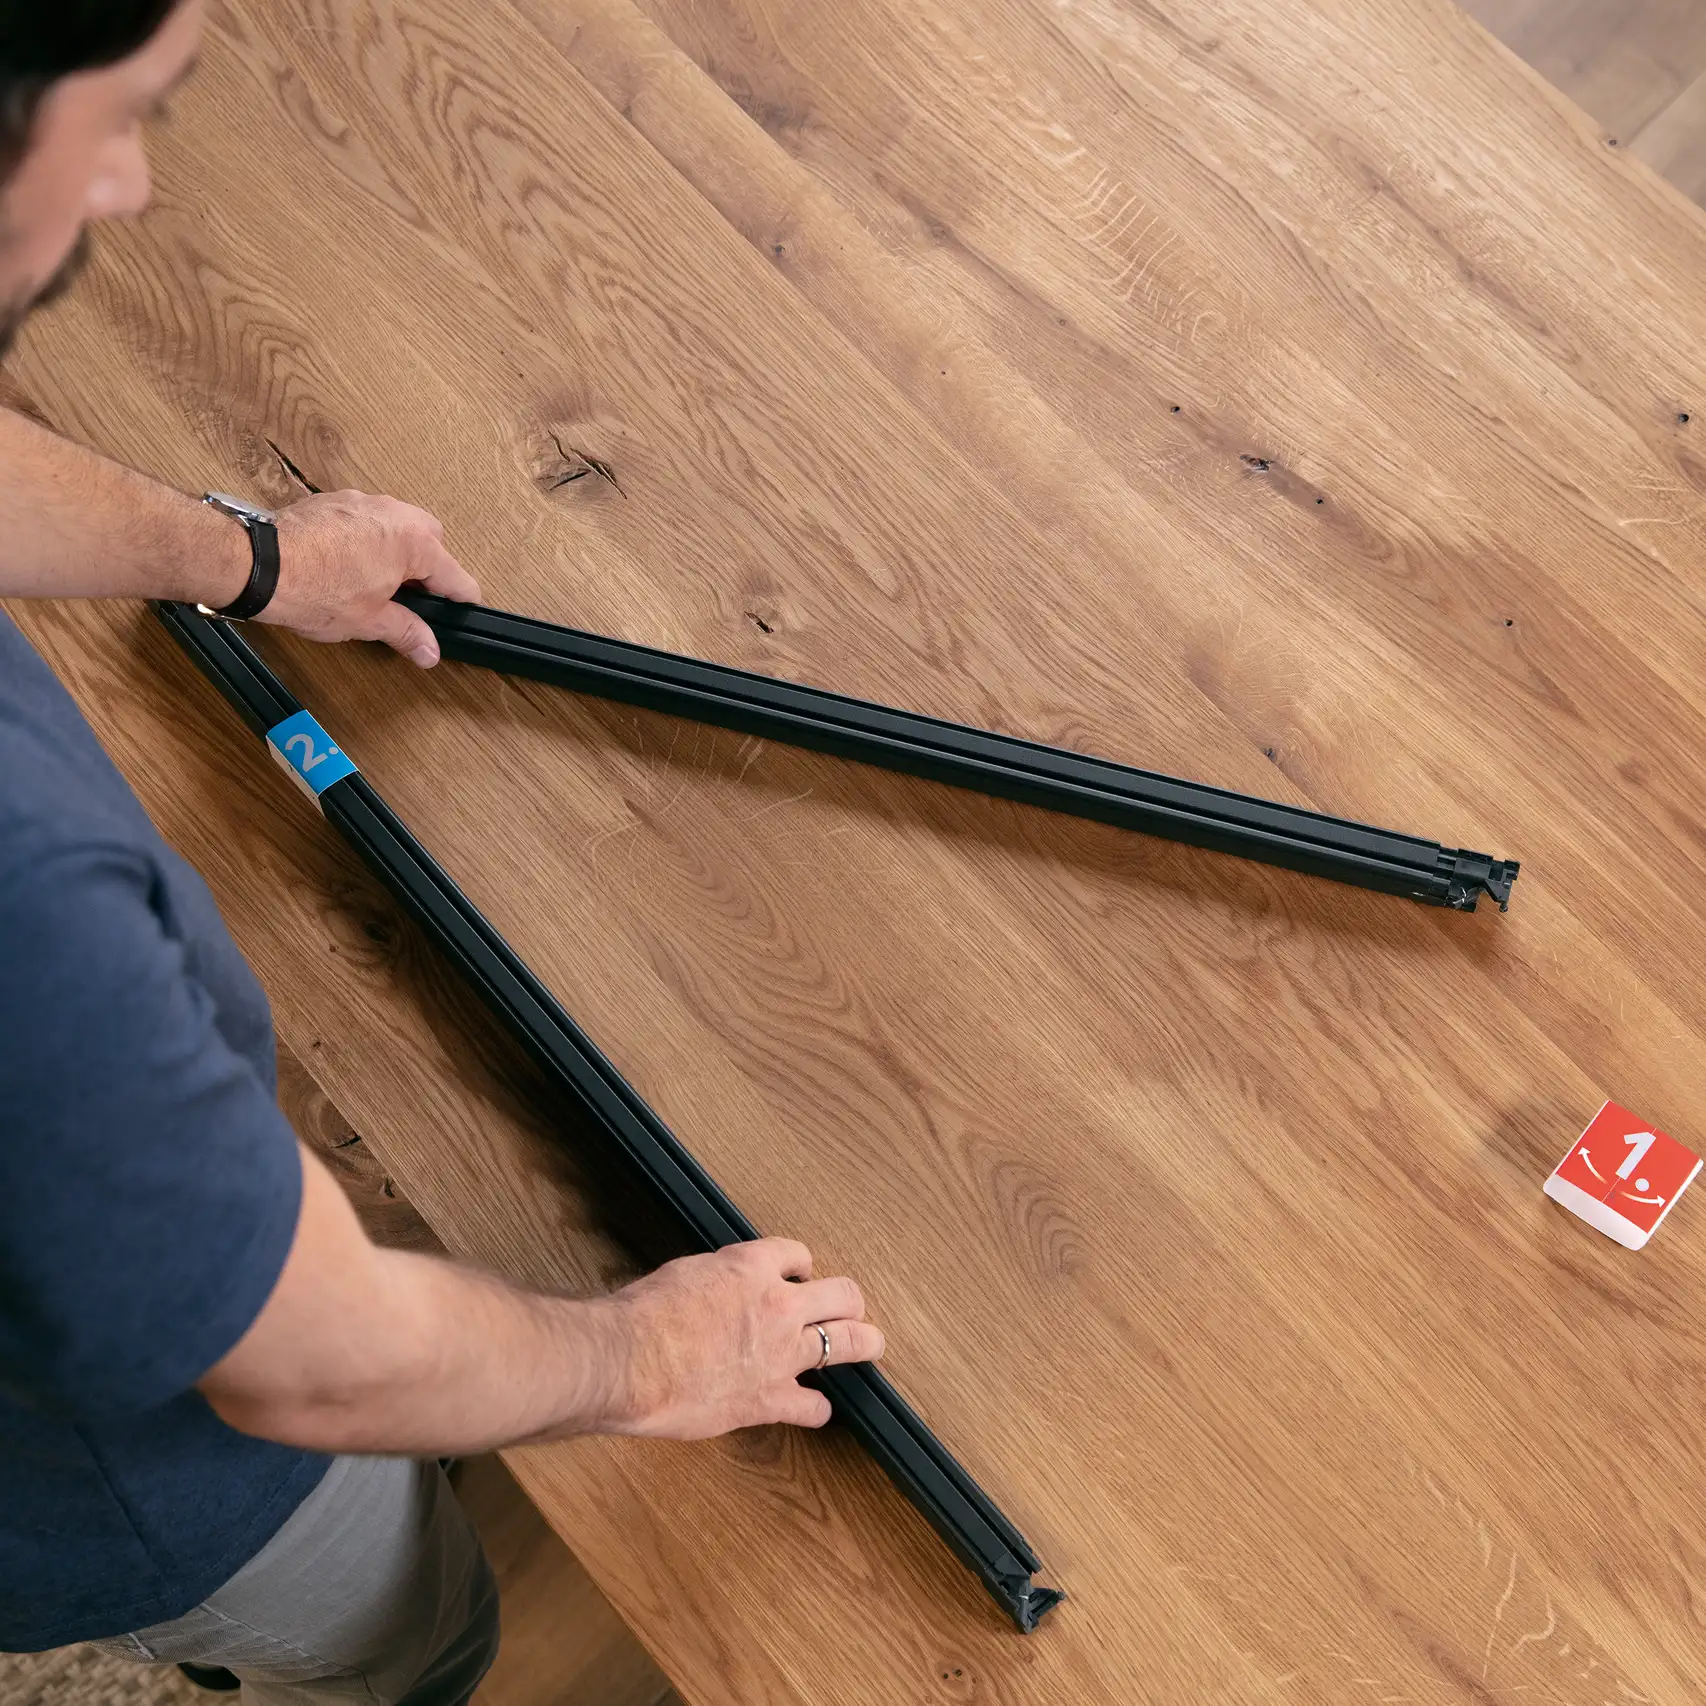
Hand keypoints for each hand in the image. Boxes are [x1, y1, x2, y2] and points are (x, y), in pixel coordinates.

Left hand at [255, 489, 480, 666]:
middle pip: (432, 545)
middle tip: (408, 602)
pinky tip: (346, 565)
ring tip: (375, 584)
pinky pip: (367, 519)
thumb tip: (429, 651)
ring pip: (398, 527)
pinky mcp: (335, 500)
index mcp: (415, 543)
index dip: (459, 604)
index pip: (458, 578)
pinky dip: (367, 540)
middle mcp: (395, 513)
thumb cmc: (315, 590)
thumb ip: (408, 633)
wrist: (259, 565)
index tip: (455, 618)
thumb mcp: (370, 621)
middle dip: (426, 572)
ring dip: (397, 553)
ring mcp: (364, 502)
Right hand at [607, 1238, 884, 1439]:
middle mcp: (778, 1305)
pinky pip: (815, 1406)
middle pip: (842, 1294)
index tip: (800, 1276)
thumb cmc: (643, 1316)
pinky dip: (817, 1409)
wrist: (629, 1360)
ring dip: (863, 1343)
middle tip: (850, 1309)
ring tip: (870, 1345)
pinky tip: (816, 1409)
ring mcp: (781, 1353)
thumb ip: (717, 1281)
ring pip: (849, 1342)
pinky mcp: (771, 1398)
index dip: (800, 1266)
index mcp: (751, 1267)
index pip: (796, 1255)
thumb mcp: (684, 1274)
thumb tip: (722, 1292)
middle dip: (849, 1301)